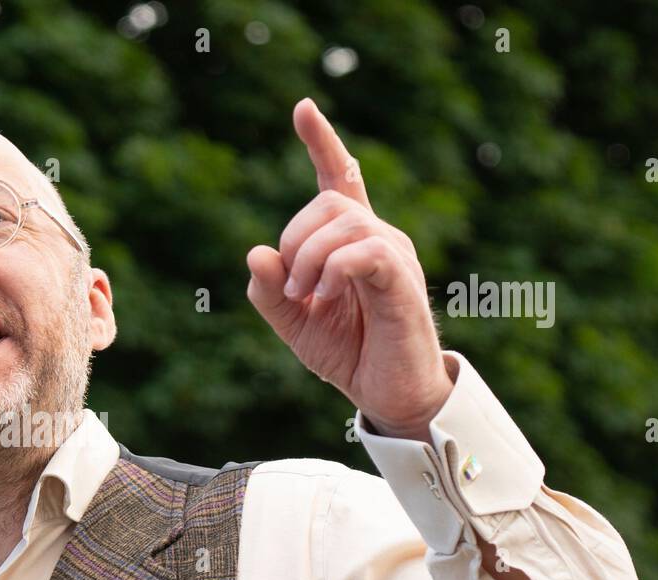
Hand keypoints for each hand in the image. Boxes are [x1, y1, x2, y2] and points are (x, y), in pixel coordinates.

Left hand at [246, 98, 452, 441]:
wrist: (388, 394)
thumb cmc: (347, 353)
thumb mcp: (292, 323)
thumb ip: (269, 291)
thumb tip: (255, 253)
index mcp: (350, 243)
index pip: (339, 179)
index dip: (322, 143)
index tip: (303, 108)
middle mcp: (378, 238)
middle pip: (329, 203)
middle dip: (294, 238)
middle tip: (290, 286)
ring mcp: (394, 257)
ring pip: (345, 222)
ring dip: (309, 258)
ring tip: (305, 297)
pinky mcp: (402, 282)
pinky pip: (365, 251)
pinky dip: (333, 268)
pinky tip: (323, 296)